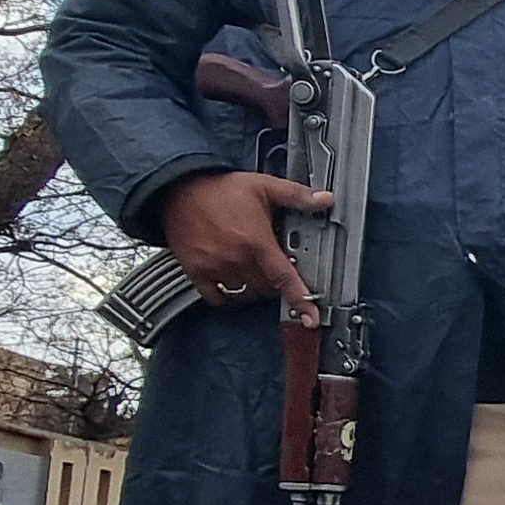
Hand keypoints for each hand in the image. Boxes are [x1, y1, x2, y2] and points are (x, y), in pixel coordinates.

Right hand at [160, 170, 334, 326]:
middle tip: (272, 266)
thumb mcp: (264, 186)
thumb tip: (325, 199)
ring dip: (254, 288)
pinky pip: (217, 298)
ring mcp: (215, 268)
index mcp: (256, 241)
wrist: (178, 188)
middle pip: (267, 289)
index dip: (301, 300)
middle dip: (275, 282)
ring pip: (244, 294)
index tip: (311, 317)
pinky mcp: (196, 272)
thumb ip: (296, 195)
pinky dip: (228, 296)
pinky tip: (232, 281)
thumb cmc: (220, 188)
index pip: (285, 278)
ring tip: (252, 269)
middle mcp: (236, 259)